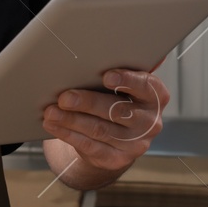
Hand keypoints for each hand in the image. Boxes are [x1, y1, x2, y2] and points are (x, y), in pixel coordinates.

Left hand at [42, 69, 168, 175]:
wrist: (115, 138)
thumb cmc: (116, 99)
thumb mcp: (122, 85)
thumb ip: (119, 70)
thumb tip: (110, 47)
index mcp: (156, 96)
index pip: (146, 86)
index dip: (127, 80)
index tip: (106, 75)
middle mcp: (150, 121)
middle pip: (117, 110)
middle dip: (87, 102)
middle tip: (64, 97)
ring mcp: (136, 143)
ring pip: (99, 129)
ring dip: (71, 119)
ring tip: (51, 111)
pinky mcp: (117, 159)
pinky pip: (90, 145)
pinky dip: (68, 133)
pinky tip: (54, 125)